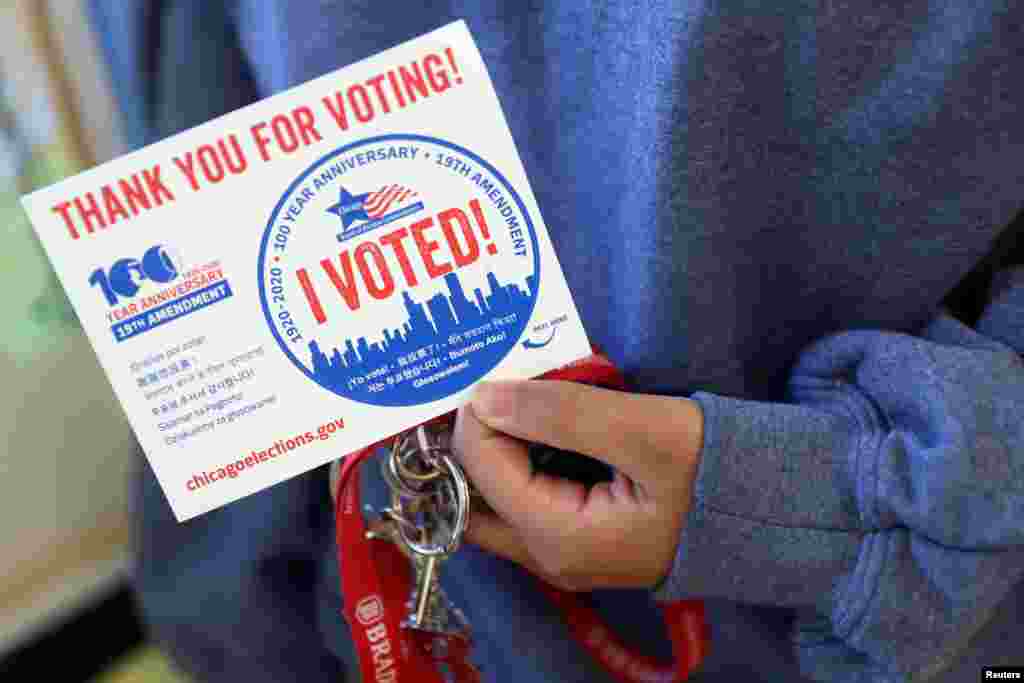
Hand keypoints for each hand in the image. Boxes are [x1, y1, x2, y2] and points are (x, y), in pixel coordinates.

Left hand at [452, 379, 703, 591]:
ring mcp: (561, 553)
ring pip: (492, 500)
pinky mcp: (576, 537)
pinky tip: (532, 420)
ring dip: (491, 447)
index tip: (498, 368)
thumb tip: (485, 397)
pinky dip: (516, 458)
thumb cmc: (715, 472)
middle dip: (468, 439)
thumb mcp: (644, 431)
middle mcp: (548, 557)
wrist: (770, 511)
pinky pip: (523, 498)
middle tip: (482, 384)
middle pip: (471, 496)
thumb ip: (561, 414)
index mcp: (558, 538)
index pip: (480, 469)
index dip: (478, 413)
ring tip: (505, 394)